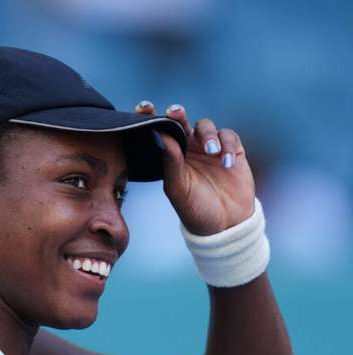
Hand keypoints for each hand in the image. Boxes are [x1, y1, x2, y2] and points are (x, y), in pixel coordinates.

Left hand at [134, 101, 255, 234]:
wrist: (225, 224)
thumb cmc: (194, 208)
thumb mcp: (178, 188)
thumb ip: (170, 162)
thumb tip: (161, 135)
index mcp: (169, 155)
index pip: (158, 131)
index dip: (151, 116)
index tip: (143, 108)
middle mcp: (188, 147)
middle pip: (181, 121)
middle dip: (178, 114)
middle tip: (175, 113)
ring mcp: (210, 147)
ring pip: (206, 126)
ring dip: (208, 135)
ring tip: (211, 152)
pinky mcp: (233, 149)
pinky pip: (229, 136)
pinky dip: (228, 146)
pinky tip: (226, 163)